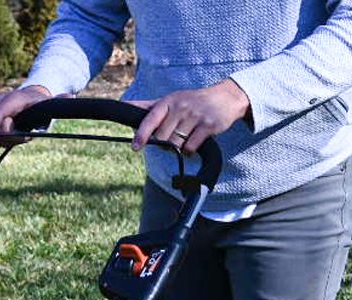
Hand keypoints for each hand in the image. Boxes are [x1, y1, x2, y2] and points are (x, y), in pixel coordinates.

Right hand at [0, 84, 52, 145]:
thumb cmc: (38, 101)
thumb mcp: (48, 102)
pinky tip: (16, 136)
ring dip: (8, 139)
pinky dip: (3, 139)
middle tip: (27, 137)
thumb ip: (58, 100)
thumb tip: (70, 96)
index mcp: (12, 99)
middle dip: (10, 137)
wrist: (28, 96)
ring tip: (24, 135)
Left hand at [128, 80, 249, 152]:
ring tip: (183, 139)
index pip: (151, 118)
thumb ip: (149, 106)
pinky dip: (188, 151)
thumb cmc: (192, 101)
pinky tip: (192, 145)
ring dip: (176, 148)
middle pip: (162, 137)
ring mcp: (195, 116)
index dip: (141, 134)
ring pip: (175, 144)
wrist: (226, 97)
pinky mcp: (208, 126)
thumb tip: (125, 104)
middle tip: (171, 138)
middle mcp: (181, 107)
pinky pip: (190, 147)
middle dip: (163, 143)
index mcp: (169, 101)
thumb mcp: (171, 99)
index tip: (135, 147)